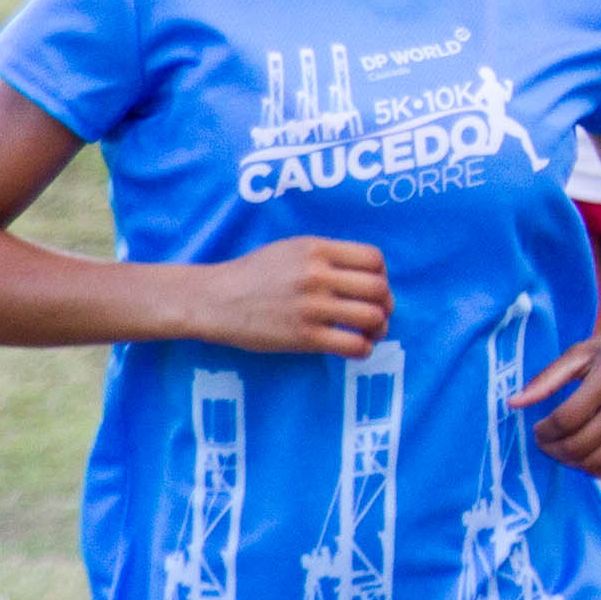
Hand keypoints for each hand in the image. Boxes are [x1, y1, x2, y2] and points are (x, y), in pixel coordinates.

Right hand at [193, 237, 389, 353]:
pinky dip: (364, 350)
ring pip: (372, 318)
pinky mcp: (304, 337)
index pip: (373, 258)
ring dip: (379, 329)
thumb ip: (326, 256)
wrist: (214, 300)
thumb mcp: (290, 250)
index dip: (382, 275)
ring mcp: (312, 307)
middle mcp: (317, 275)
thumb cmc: (253, 275)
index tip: (374, 286)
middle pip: (379, 289)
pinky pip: (354, 346)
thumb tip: (367, 274)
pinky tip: (356, 349)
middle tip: (379, 313)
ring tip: (371, 333)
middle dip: (386, 304)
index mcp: (315, 249)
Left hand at [513, 305, 600, 480]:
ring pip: (599, 462)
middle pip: (580, 445)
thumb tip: (514, 404)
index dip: (544, 431)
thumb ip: (548, 378)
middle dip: (554, 450)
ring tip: (566, 450)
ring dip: (573, 463)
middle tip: (547, 444)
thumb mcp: (583, 351)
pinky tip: (590, 458)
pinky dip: (600, 472)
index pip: (566, 419)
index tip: (538, 429)